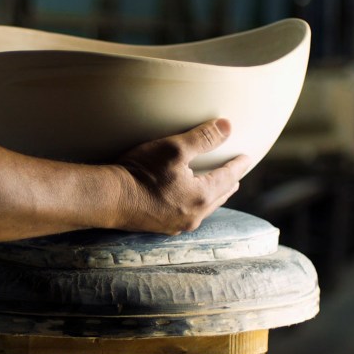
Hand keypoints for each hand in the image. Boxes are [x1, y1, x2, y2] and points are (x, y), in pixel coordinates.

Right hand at [110, 118, 250, 234]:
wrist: (108, 198)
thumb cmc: (140, 172)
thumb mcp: (174, 148)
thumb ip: (203, 138)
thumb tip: (228, 126)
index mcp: (202, 196)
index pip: (228, 177)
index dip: (238, 165)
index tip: (246, 158)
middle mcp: (193, 214)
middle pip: (219, 196)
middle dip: (228, 183)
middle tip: (234, 174)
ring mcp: (176, 224)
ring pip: (203, 209)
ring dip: (211, 196)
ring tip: (213, 189)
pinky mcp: (159, 227)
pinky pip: (185, 215)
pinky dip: (192, 205)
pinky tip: (186, 202)